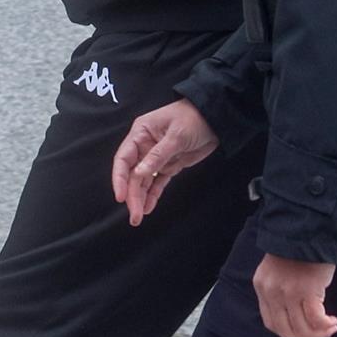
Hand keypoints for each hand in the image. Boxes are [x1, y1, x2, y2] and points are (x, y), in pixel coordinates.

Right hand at [110, 99, 219, 225]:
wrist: (216, 118)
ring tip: (138, 218)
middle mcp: (145, 145)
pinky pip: (157, 182)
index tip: (120, 197)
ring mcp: (156, 157)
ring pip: (143, 181)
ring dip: (140, 198)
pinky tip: (148, 208)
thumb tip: (138, 173)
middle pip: (133, 174)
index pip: (124, 158)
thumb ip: (158, 155)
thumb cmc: (194, 118)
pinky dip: (153, 195)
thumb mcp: (176, 135)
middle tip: (135, 216)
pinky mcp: (169, 165)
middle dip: (132, 195)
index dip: (119, 178)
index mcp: (141, 132)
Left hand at [253, 254, 336, 336]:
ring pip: (301, 329)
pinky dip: (325, 326)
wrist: (311, 225)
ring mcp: (288, 292)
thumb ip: (281, 291)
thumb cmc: (300, 246)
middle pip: (285, 331)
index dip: (290, 333)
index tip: (306, 331)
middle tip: (322, 332)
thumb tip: (297, 316)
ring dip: (318, 334)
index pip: (271, 323)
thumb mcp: (280, 270)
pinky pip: (315, 320)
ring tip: (330, 326)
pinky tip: (333, 321)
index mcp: (262, 286)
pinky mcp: (306, 290)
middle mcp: (271, 292)